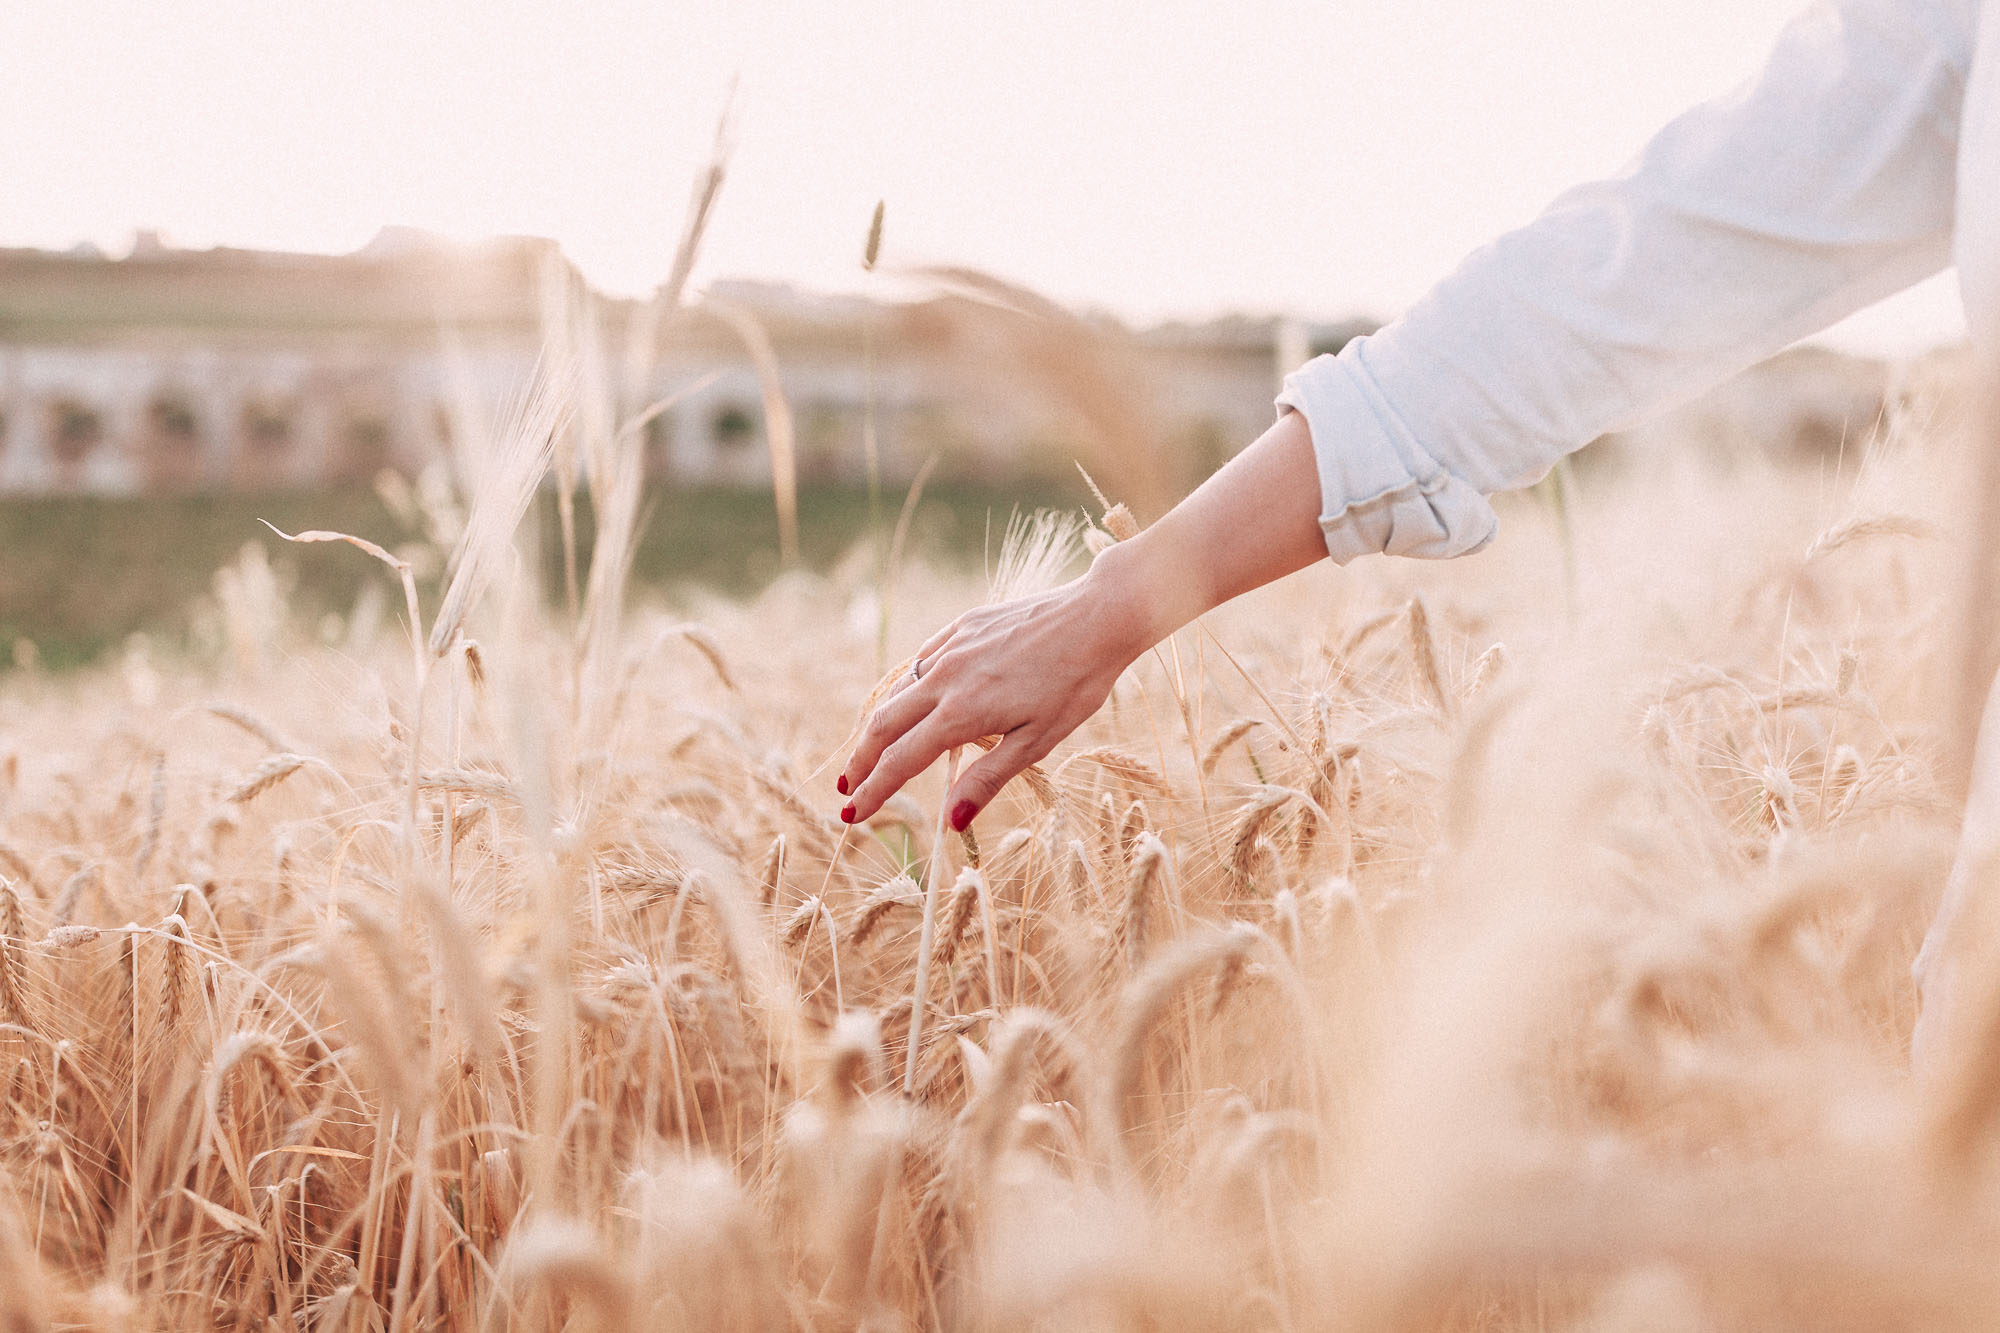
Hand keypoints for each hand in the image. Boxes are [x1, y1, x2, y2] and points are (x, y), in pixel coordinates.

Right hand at [837, 549, 1158, 830]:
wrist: (1097, 616)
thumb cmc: (1076, 685)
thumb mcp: (1037, 743)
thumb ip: (987, 779)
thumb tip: (949, 821)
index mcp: (962, 714)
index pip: (901, 761)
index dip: (874, 791)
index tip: (851, 813)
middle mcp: (946, 679)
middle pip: (884, 725)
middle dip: (861, 760)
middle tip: (846, 788)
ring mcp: (951, 648)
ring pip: (899, 691)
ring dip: (879, 726)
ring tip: (870, 752)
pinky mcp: (962, 626)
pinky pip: (922, 663)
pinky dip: (907, 689)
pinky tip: (910, 702)